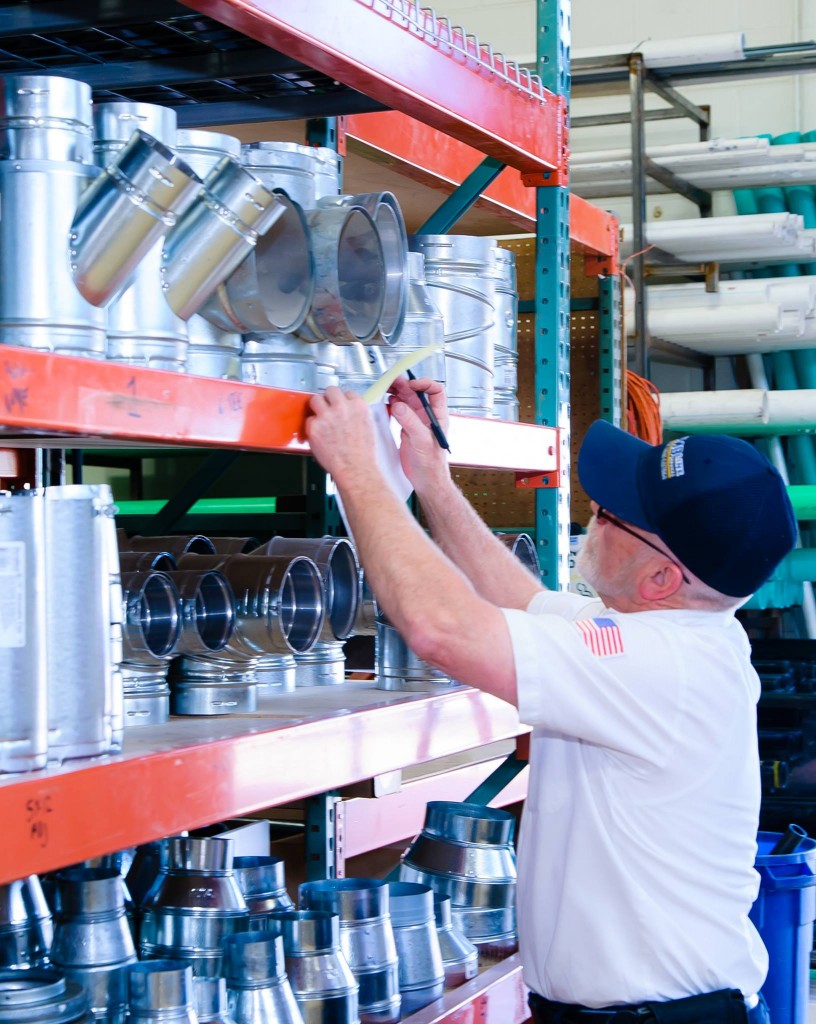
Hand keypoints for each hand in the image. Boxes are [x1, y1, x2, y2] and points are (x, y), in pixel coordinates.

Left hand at [306, 387, 376, 485]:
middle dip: (329, 398)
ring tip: (320, 417)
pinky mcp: (314, 426)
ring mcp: (326, 416)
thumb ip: (358, 414)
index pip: (348, 393)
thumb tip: (350, 412)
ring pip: (315, 399)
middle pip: (331, 390)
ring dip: (317, 407)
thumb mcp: (369, 427)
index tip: (341, 406)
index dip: (343, 401)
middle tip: (328, 407)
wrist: (355, 468)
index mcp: (358, 406)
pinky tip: (319, 435)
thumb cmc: (363, 454)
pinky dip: (312, 427)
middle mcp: (342, 407)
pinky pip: (309, 420)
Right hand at [388, 376, 450, 490]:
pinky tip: (385, 405)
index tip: (411, 384)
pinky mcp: (406, 429)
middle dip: (404, 385)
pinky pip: (398, 411)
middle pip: (416, 393)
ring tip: (385, 388)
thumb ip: (410, 422)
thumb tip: (398, 405)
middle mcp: (427, 417)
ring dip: (396, 393)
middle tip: (391, 381)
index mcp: (437, 416)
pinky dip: (391, 405)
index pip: (436, 391)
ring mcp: (416, 422)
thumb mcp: (421, 441)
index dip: (424, 384)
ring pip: (406, 401)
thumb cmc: (431, 465)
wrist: (426, 481)